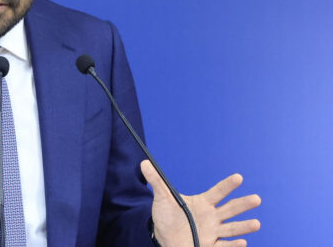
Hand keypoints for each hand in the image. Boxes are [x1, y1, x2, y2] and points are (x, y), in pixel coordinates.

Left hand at [141, 160, 260, 246]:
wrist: (164, 237)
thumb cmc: (166, 217)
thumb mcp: (161, 198)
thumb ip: (156, 181)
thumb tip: (144, 163)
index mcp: (203, 203)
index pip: (218, 192)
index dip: (227, 185)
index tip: (238, 177)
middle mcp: (211, 216)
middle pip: (230, 209)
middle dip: (243, 204)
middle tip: (256, 199)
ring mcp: (212, 231)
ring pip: (231, 229)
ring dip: (244, 227)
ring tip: (256, 223)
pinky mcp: (210, 245)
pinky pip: (224, 246)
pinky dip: (233, 245)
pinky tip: (242, 243)